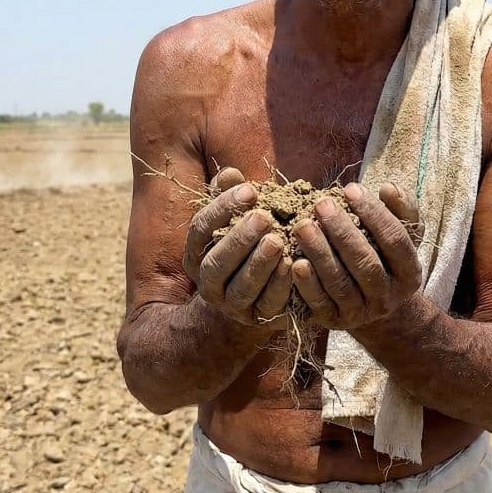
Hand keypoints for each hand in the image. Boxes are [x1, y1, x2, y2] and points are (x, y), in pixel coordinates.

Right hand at [183, 167, 291, 326]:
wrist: (252, 296)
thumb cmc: (245, 244)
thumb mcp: (236, 218)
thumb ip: (231, 196)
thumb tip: (230, 173)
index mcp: (196, 253)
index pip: (201, 229)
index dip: (223, 208)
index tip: (250, 190)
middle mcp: (208, 283)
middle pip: (217, 263)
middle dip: (240, 239)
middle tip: (263, 217)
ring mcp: (231, 305)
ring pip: (241, 287)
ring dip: (260, 264)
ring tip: (278, 241)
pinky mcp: (258, 318)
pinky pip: (268, 305)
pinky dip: (281, 286)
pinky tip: (295, 264)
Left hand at [291, 182, 423, 330]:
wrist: (373, 306)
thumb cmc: (383, 256)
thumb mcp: (402, 235)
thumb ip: (401, 209)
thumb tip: (389, 188)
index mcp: (409, 272)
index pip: (395, 240)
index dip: (374, 214)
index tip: (350, 189)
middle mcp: (388, 296)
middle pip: (366, 263)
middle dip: (342, 232)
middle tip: (320, 204)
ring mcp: (361, 312)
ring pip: (340, 283)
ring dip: (320, 253)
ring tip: (302, 226)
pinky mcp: (334, 321)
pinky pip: (320, 303)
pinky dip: (307, 284)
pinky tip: (295, 262)